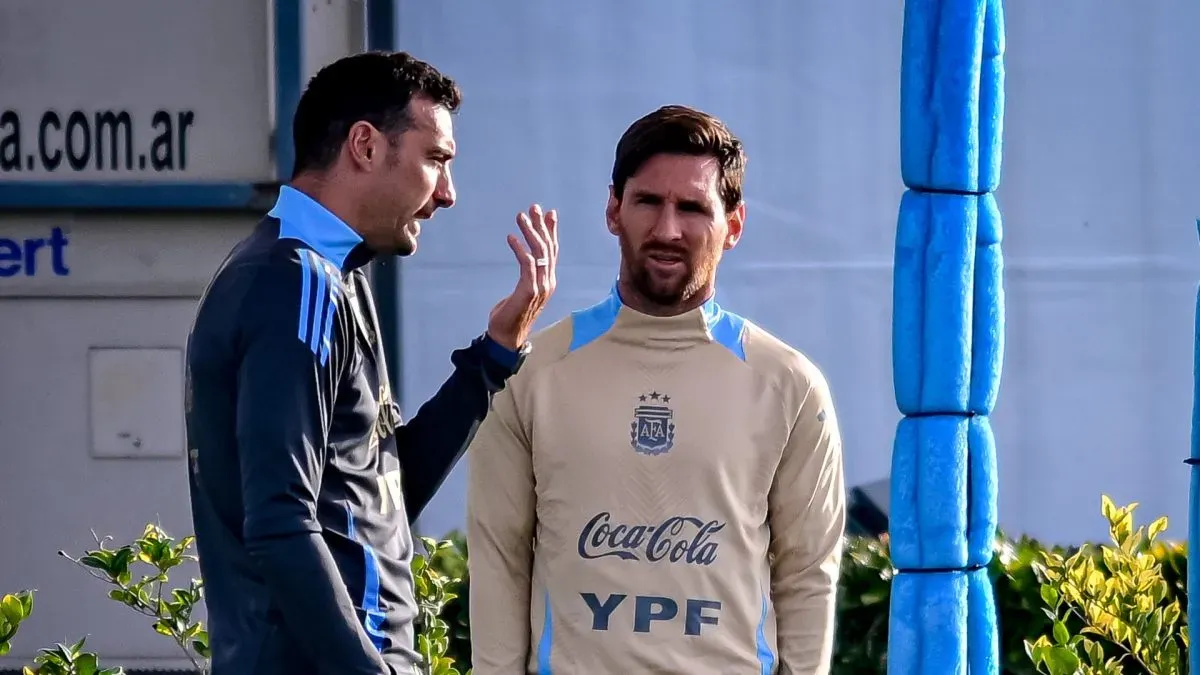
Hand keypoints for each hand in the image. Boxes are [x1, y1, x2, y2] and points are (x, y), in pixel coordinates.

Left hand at [487, 204, 558, 350]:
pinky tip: (511, 238)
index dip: (551, 231)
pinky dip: (519, 249)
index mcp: (548, 282)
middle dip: (542, 226)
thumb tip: (527, 262)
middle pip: (548, 248)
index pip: (552, 251)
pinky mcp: (529, 291)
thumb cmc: (511, 315)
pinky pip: (526, 264)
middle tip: (534, 207)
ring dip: (530, 232)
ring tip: (521, 216)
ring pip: (539, 253)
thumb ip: (528, 278)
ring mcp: (541, 287)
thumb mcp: (523, 291)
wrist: (506, 338)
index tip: (548, 213)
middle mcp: (548, 282)